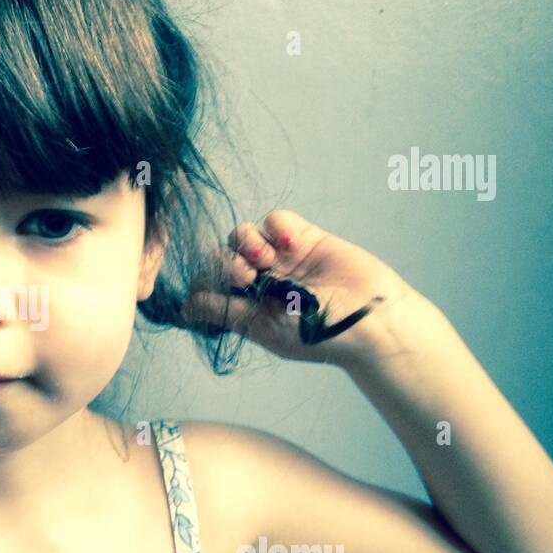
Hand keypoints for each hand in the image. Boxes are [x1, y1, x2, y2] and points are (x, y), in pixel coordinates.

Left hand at [181, 209, 422, 367]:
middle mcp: (259, 280)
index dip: (207, 280)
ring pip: (242, 234)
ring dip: (246, 243)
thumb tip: (186, 307)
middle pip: (220, 255)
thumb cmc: (315, 333)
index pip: (209, 282)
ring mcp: (280, 257)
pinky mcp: (303, 237)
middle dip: (225, 262)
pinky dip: (276, 227)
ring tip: (266, 261)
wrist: (367, 319)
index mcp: (245, 304)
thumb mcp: (263, 328)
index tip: (221, 289)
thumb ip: (224, 312)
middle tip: (246, 276)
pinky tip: (290, 245)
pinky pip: (275, 220)